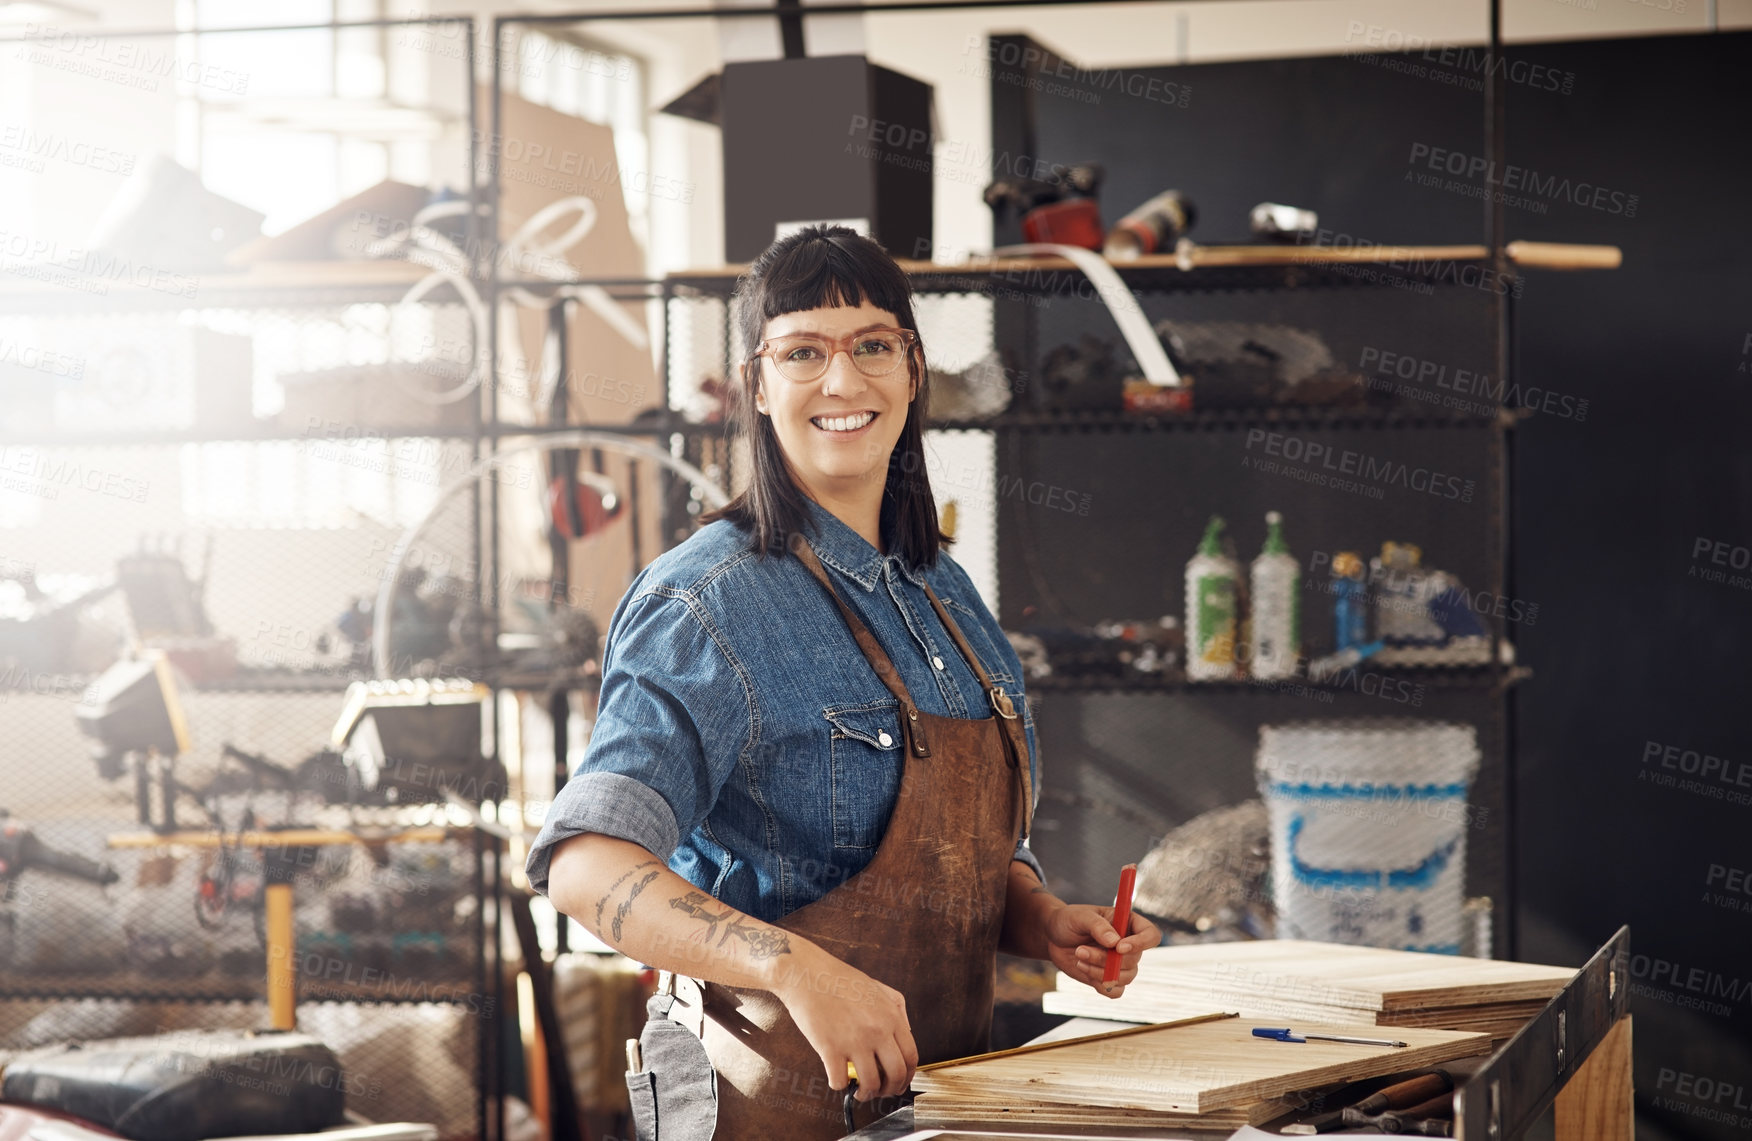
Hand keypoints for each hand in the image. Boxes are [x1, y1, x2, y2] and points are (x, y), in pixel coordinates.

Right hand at [773, 945, 918, 1100]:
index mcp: (891, 1016)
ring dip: (866, 1094)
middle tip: (882, 1092)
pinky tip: (837, 1078)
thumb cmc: (839, 979)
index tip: (899, 1082)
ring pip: (871, 1084)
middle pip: (896, 1074)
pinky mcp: (830, 1049)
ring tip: (859, 1091)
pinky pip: (840, 1081)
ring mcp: (854, 1041)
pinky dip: (839, 1086)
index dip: (907, 1076)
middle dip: (890, 1090)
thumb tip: (905, 1034)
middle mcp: (877, 1030)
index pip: (911, 1057)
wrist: (806, 973)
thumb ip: (897, 1009)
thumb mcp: (878, 988)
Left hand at [1043, 904, 1161, 996]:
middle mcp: (1129, 945)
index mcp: (1128, 923)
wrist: (1053, 938)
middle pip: (1134, 960)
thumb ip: (1098, 926)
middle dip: (1105, 959)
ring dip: (1099, 971)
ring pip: (1124, 977)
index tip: (1119, 947)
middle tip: (1081, 950)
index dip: (1141, 943)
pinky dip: (1100, 985)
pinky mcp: (1109, 979)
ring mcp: (1120, 964)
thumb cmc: (1069, 920)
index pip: (1151, 935)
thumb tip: (1115, 942)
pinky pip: (1116, 992)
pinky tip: (1083, 969)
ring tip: (1078, 957)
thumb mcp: (1080, 917)